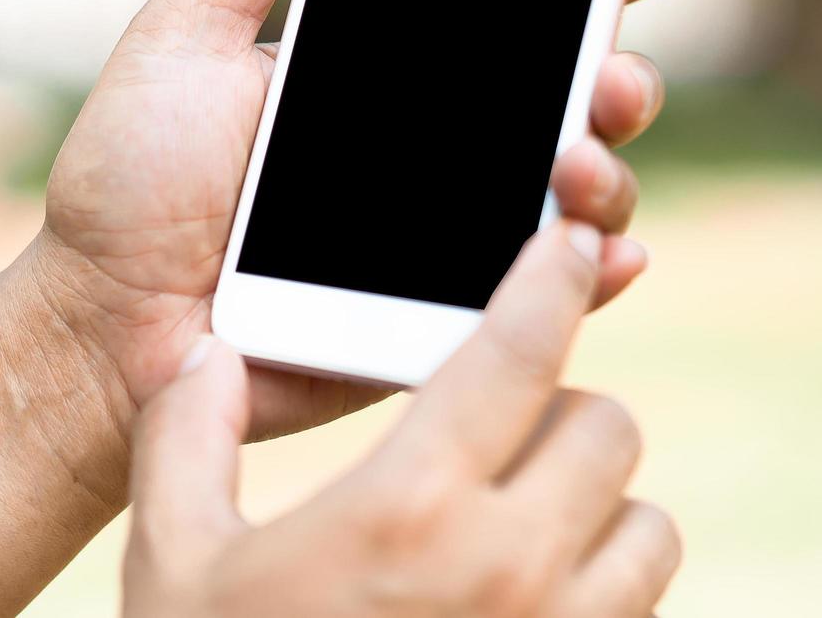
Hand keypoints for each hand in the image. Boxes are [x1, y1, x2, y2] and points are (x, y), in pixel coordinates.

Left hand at [30, 0, 691, 440]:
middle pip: (560, 98)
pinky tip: (608, 253)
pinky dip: (594, 275)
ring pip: (570, 194)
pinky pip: (543, 298)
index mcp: (379, 74)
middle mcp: (431, 149)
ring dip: (607, 167)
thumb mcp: (180, 41)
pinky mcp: (441, 318)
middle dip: (615, 67)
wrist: (102, 326)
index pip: (502, 12)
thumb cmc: (128, 184)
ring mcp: (444, 235)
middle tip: (613, 61)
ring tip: (581, 151)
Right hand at [123, 221, 680, 616]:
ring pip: (648, 525)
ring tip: (522, 525)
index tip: (568, 241)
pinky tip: (525, 600)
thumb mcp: (173, 563)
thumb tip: (200, 353)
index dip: (550, 278)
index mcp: (405, 507)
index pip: (516, 350)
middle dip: (562, 414)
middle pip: (608, 428)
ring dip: (600, 508)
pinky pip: (641, 611)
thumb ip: (181, 440)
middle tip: (500, 433)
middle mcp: (505, 570)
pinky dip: (606, 585)